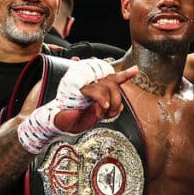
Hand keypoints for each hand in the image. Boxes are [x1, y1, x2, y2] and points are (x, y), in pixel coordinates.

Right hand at [18, 63, 138, 152]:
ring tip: (104, 112)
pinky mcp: (77, 89)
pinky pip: (95, 91)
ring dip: (110, 102)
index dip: (125, 74)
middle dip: (117, 99)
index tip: (136, 70)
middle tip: (111, 112)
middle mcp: (90, 83)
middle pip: (112, 82)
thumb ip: (108, 107)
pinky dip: (102, 100)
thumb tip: (119, 106)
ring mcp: (83, 84)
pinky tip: (102, 107)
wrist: (58, 124)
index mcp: (95, 88)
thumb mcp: (96, 114)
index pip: (112, 78)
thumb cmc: (74, 119)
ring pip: (106, 86)